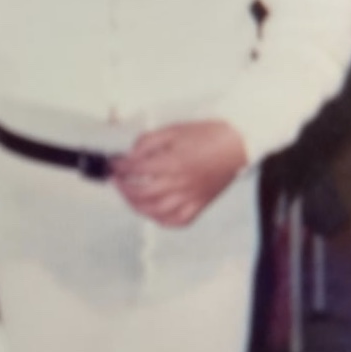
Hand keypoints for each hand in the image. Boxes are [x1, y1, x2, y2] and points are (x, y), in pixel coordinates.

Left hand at [111, 120, 246, 226]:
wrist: (238, 144)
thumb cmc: (208, 134)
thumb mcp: (174, 130)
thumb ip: (149, 142)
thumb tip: (131, 154)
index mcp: (172, 162)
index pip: (136, 169)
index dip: (120, 167)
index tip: (113, 164)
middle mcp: (179, 183)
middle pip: (142, 193)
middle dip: (124, 188)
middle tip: (117, 180)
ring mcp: (190, 197)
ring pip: (156, 211)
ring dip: (137, 205)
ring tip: (129, 196)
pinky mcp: (200, 204)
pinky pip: (178, 221)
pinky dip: (161, 220)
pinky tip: (152, 212)